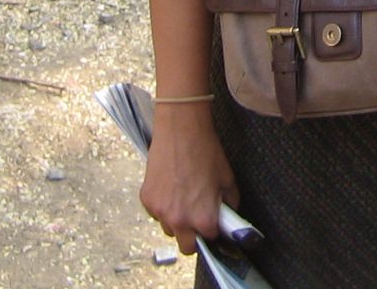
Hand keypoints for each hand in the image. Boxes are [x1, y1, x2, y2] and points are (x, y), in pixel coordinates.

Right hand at [139, 104, 238, 255]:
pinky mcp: (146, 200)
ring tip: (183, 197)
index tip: (212, 221)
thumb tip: (226, 216)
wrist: (180, 129)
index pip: (210, 239)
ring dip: (177, 221)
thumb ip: (229, 204)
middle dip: (194, 236)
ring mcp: (160, 211)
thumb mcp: (227, 178)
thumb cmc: (205, 151)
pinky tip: (170, 186)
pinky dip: (163, 206)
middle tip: (198, 217)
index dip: (213, 230)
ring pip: (169, 229)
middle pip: (187, 246)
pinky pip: (156, 213)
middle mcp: (180, 220)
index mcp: (203, 218)